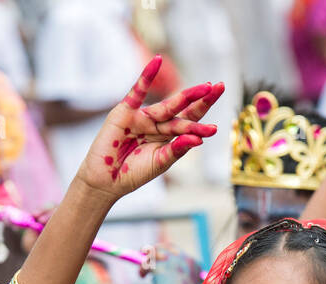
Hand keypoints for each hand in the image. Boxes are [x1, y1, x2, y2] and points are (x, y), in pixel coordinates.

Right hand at [76, 56, 222, 201]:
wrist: (106, 180)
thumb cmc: (133, 173)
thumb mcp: (160, 162)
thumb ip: (177, 150)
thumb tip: (198, 140)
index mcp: (166, 137)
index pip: (188, 124)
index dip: (203, 120)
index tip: (217, 125)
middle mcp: (156, 124)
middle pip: (182, 110)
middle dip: (201, 100)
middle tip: (219, 87)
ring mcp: (141, 116)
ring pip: (167, 106)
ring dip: (186, 97)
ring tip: (205, 89)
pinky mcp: (125, 110)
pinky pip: (138, 90)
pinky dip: (147, 76)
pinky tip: (157, 61)